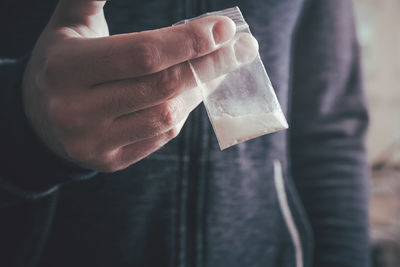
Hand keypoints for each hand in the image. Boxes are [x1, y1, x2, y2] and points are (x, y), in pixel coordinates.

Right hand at [22, 0, 258, 171]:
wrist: (38, 119)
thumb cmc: (62, 64)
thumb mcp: (70, 26)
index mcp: (66, 69)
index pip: (143, 54)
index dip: (190, 40)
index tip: (224, 28)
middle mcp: (77, 111)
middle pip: (163, 87)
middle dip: (210, 64)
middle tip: (240, 48)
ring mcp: (95, 143)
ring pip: (168, 116)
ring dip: (199, 89)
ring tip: (215, 69)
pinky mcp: (110, 162)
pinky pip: (161, 137)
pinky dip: (182, 112)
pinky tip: (189, 94)